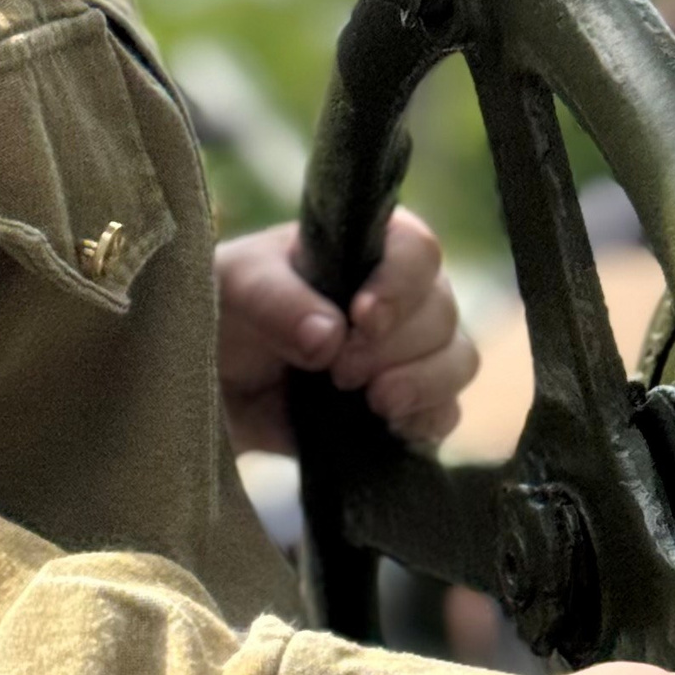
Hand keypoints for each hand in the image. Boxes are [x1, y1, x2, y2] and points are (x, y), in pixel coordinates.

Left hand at [215, 209, 478, 455]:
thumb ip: (276, 301)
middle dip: (395, 348)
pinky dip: (425, 421)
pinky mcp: (408, 407)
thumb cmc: (227, 309)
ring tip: (373, 404)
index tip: (362, 318)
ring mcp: (411, 352)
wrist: (215, 381)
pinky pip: (446, 413)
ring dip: (422, 384)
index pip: (418, 250)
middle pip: (442, 311)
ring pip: (458, 360)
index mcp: (367, 247)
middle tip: (339, 373)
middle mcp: (402, 294)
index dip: (401, 285)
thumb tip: (329, 337)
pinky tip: (385, 426)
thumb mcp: (234, 287)